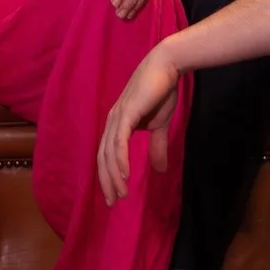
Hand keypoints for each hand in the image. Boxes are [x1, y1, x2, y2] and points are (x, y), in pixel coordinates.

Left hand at [97, 45, 181, 204]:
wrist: (166, 67)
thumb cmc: (161, 92)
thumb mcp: (160, 125)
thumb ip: (157, 146)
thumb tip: (160, 170)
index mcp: (118, 124)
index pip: (107, 155)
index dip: (109, 176)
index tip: (115, 196)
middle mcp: (112, 121)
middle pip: (103, 158)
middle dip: (106, 181)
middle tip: (113, 202)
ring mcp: (117, 117)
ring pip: (109, 153)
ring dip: (114, 176)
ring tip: (121, 194)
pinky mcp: (126, 113)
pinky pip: (119, 141)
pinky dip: (120, 160)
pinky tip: (124, 175)